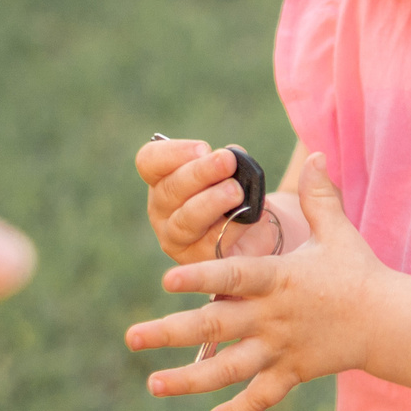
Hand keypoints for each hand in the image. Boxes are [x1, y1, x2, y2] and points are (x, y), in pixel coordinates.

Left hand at [125, 154, 380, 410]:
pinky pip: (262, 397)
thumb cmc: (357, 272)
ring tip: (153, 384)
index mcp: (279, 279)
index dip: (201, 279)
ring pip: (230, 369)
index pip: (235, 278)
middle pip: (217, 327)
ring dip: (189, 380)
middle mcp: (274, 317)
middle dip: (170, 333)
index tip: (165, 279)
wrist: (388, 321)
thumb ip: (319, 197)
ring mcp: (281, 349)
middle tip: (131, 338)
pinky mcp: (292, 373)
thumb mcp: (338, 232)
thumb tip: (317, 154)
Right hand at [137, 136, 270, 263]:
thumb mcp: (233, 171)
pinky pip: (211, 244)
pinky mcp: (198, 262)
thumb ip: (228, 161)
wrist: (261, 229)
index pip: (149, 162)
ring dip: (211, 202)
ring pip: (186, 219)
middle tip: (227, 161)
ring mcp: (176, 239)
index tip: (203, 148)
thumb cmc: (239, 192)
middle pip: (170, 189)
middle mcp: (162, 210)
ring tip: (236, 191)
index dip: (173, 153)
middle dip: (200, 173)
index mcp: (162, 180)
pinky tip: (248, 216)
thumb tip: (234, 156)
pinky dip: (232, 228)